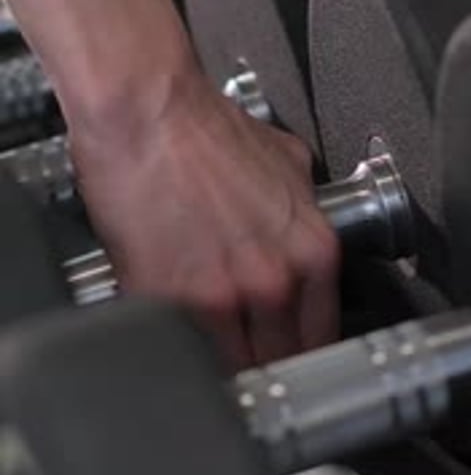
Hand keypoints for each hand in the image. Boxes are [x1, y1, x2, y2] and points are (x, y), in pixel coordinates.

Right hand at [69, 71, 339, 369]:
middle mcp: (273, 279)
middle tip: (242, 356)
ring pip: (230, 367)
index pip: (321, 336)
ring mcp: (220, 294)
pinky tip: (171, 329)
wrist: (146, 108)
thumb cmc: (201, 128)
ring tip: (205, 348)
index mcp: (311, 251)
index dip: (300, 352)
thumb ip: (304, 209)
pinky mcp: (164, 298)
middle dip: (260, 362)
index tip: (284, 356)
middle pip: (279, 360)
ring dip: (218, 363)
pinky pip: (177, 347)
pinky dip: (174, 346)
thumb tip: (300, 230)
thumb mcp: (286, 162)